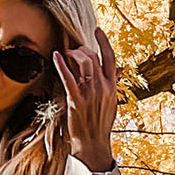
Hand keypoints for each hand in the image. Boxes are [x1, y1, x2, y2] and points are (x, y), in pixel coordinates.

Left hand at [54, 25, 118, 172]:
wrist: (93, 143)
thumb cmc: (101, 123)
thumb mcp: (112, 102)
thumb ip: (113, 84)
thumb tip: (119, 70)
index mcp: (112, 86)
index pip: (110, 57)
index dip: (103, 41)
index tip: (97, 30)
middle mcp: (102, 86)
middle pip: (92, 56)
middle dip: (81, 49)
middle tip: (74, 50)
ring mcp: (89, 93)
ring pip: (82, 63)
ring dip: (72, 54)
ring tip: (65, 53)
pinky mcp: (76, 100)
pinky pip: (68, 77)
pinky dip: (61, 64)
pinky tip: (56, 56)